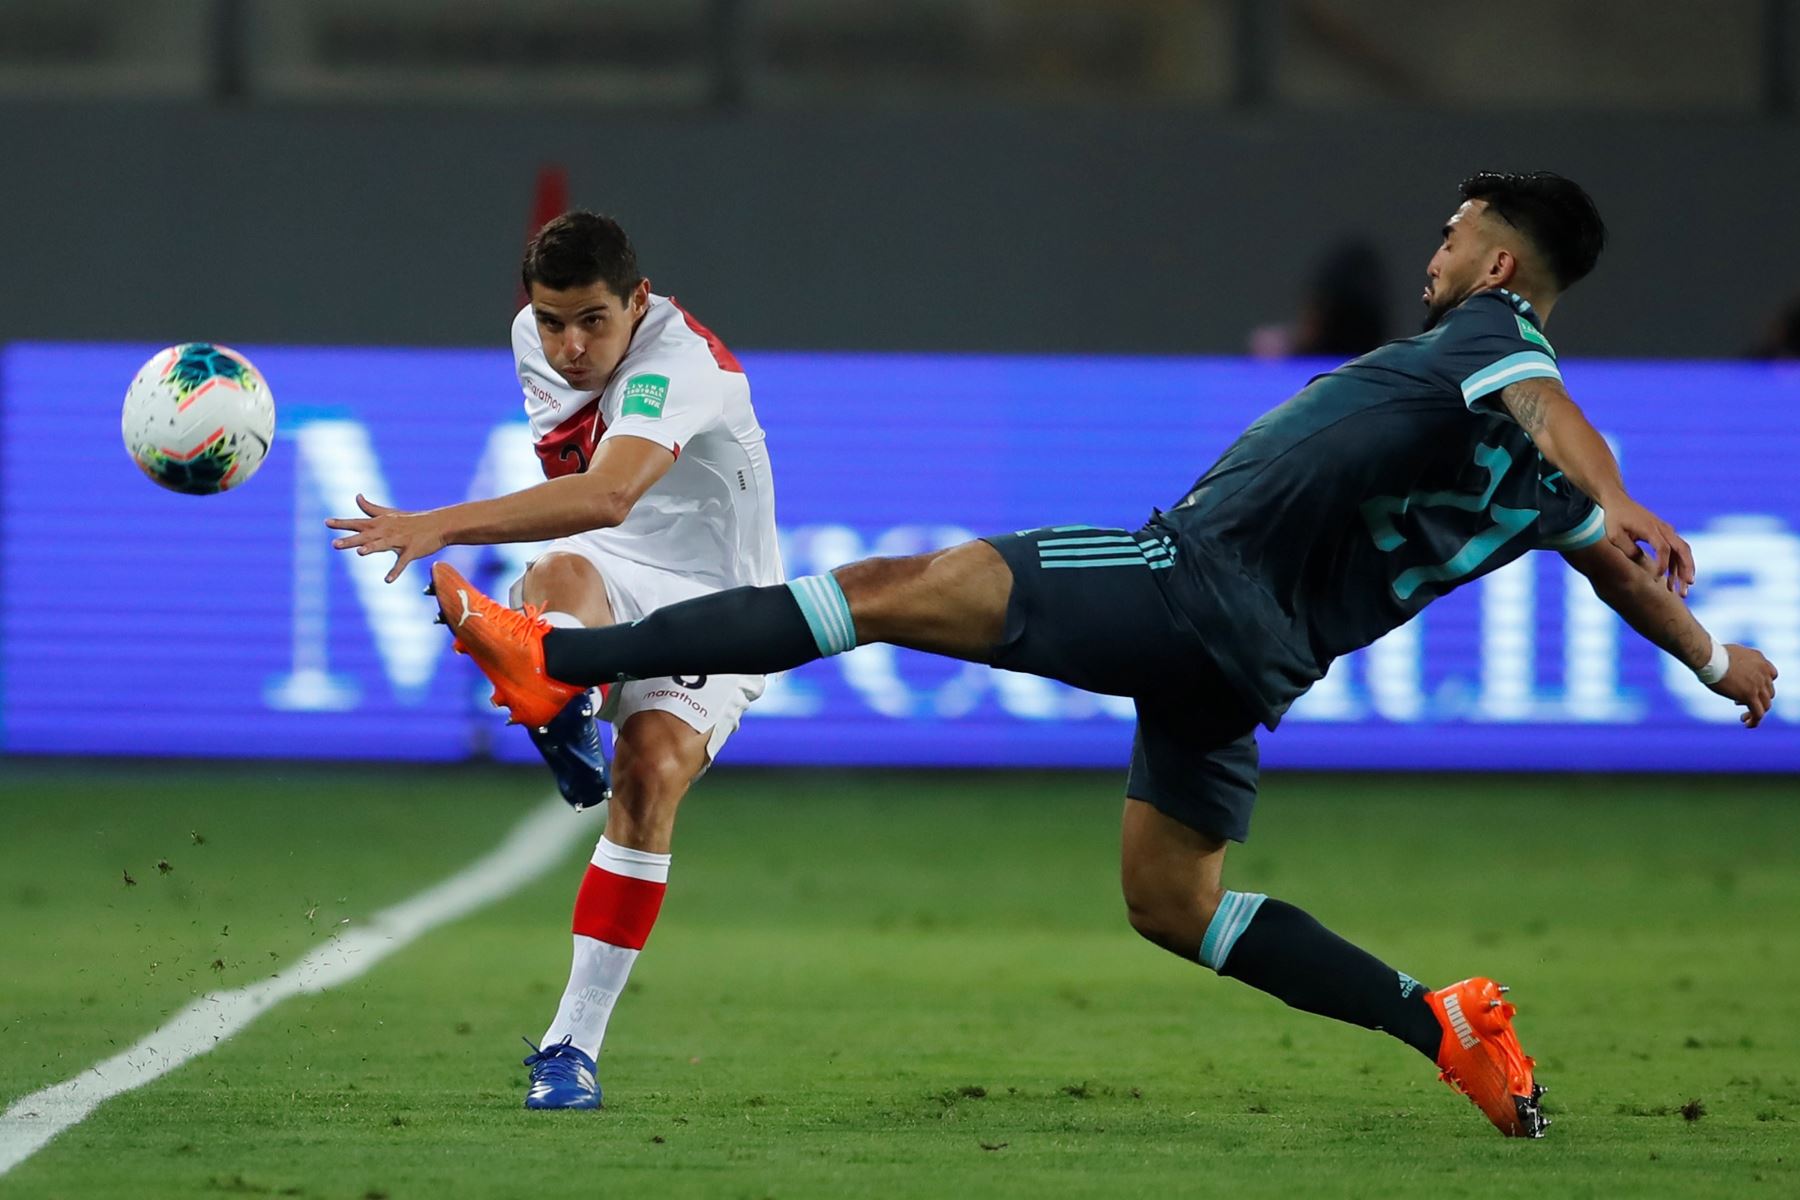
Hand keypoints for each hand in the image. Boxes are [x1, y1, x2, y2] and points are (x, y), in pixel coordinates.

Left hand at [325, 494, 447, 583]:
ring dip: (371, 548)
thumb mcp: (390, 513)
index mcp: (380, 523)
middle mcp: (387, 531)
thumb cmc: (413, 520)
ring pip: (383, 545)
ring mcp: (400, 540)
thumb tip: (357, 497)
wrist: (439, 524)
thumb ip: (371, 508)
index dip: (342, 523)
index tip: (326, 522)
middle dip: (351, 540)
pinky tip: (387, 580)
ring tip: (360, 553)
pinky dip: (395, 571)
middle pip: (366, 536)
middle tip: (334, 545)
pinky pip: (402, 562)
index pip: (358, 523)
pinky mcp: (412, 551)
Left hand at [1604, 497, 1694, 595]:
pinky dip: (1676, 567)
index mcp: (1650, 528)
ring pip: (1682, 553)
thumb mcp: (1614, 535)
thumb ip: (1628, 549)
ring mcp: (1667, 531)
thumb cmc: (1614, 519)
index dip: (1662, 565)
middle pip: (1682, 550)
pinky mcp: (1665, 535)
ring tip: (1681, 593)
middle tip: (1685, 589)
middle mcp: (1663, 529)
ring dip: (1683, 572)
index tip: (1656, 578)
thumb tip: (1641, 561)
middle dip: (1686, 571)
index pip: (1663, 548)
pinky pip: (1676, 552)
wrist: (1619, 502)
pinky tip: (1672, 582)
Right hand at [1709, 644, 1778, 727]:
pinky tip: (1747, 724)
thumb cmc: (1712, 654)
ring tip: (1744, 717)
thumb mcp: (1731, 653)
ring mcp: (1758, 684)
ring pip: (1766, 704)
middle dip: (1756, 698)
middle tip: (1738, 701)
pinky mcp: (1749, 696)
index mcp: (1760, 660)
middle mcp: (1764, 672)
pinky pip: (1758, 713)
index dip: (1761, 685)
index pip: (1771, 676)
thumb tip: (1729, 666)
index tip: (1748, 688)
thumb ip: (1738, 661)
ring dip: (1758, 712)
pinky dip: (1755, 720)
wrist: (1710, 657)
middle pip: (1768, 692)